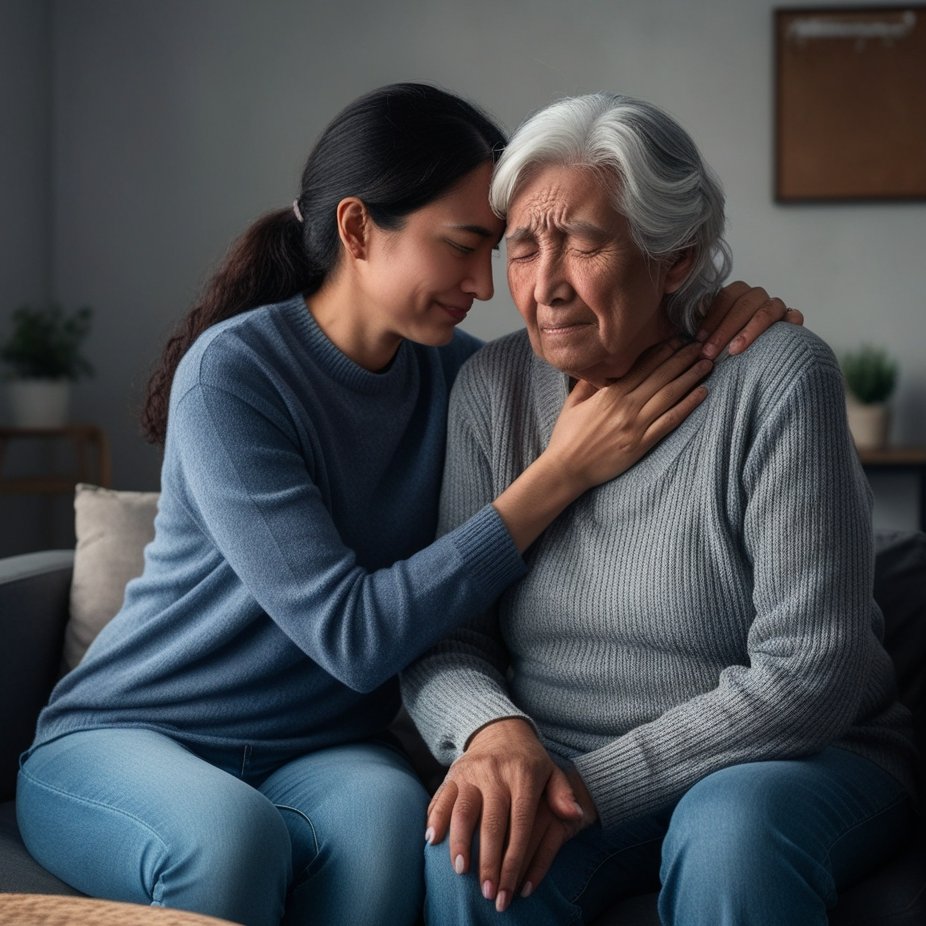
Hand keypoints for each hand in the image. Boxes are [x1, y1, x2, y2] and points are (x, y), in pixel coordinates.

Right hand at [425, 718, 582, 912]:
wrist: (501, 729)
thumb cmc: (530, 761)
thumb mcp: (552, 772)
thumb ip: (562, 795)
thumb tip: (575, 815)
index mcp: (523, 777)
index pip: (520, 825)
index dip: (514, 860)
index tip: (510, 890)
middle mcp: (496, 774)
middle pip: (491, 823)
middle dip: (489, 862)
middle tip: (488, 892)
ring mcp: (472, 773)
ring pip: (463, 810)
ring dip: (460, 842)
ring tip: (461, 871)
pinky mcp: (454, 773)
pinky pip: (442, 796)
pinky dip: (436, 818)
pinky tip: (433, 840)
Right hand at [546, 339, 711, 491]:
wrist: (567, 468)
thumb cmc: (567, 435)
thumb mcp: (573, 402)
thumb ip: (589, 383)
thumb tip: (602, 364)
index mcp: (610, 393)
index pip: (643, 366)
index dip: (663, 351)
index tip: (679, 339)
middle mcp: (626, 406)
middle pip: (661, 376)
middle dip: (683, 358)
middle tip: (701, 345)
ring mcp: (636, 425)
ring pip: (670, 395)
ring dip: (690, 377)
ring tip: (707, 364)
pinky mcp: (642, 444)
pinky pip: (670, 421)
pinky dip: (688, 405)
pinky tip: (702, 393)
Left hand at [697, 281, 802, 358]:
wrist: (746, 356)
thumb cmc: (721, 346)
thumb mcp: (707, 335)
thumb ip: (701, 330)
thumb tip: (688, 333)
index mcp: (737, 294)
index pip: (726, 296)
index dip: (712, 317)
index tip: (699, 339)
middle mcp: (757, 297)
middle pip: (744, 303)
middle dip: (724, 329)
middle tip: (709, 352)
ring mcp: (776, 307)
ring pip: (766, 310)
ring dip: (749, 330)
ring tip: (734, 350)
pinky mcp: (792, 320)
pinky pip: (794, 317)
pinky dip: (790, 323)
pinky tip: (781, 335)